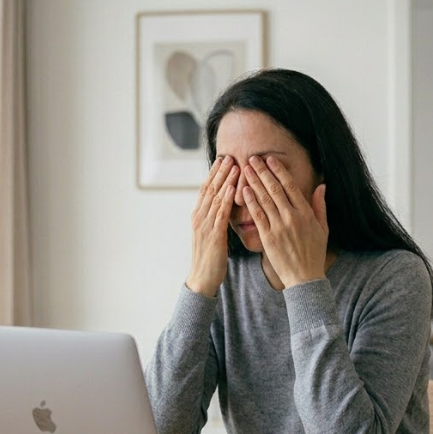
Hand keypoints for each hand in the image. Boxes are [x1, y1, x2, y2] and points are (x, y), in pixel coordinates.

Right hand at [186, 156, 238, 295]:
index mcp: (198, 216)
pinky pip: (220, 213)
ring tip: (234, 165)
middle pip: (209, 188)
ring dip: (225, 180)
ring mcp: (204, 225)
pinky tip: (234, 188)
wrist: (202, 278)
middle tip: (229, 155)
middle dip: (219, 171)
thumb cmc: (210, 259)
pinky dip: (226, 198)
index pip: (206, 189)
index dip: (214, 174)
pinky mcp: (213, 235)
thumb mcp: (211, 234)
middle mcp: (199, 217)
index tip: (223, 160)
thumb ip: (215, 219)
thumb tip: (223, 207)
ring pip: (215, 197)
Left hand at [242, 155, 328, 287]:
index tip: (270, 159)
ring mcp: (279, 227)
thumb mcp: (323, 228)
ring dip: (254, 182)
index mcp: (306, 213)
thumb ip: (320, 206)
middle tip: (252, 158)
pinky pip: (257, 216)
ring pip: (264, 199)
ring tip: (245, 169)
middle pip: (275, 189)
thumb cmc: (314, 253)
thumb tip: (321, 185)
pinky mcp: (268, 238)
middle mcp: (292, 217)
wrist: (304, 277)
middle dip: (263, 172)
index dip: (279, 171)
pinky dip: (250, 201)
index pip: (290, 186)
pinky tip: (243, 190)